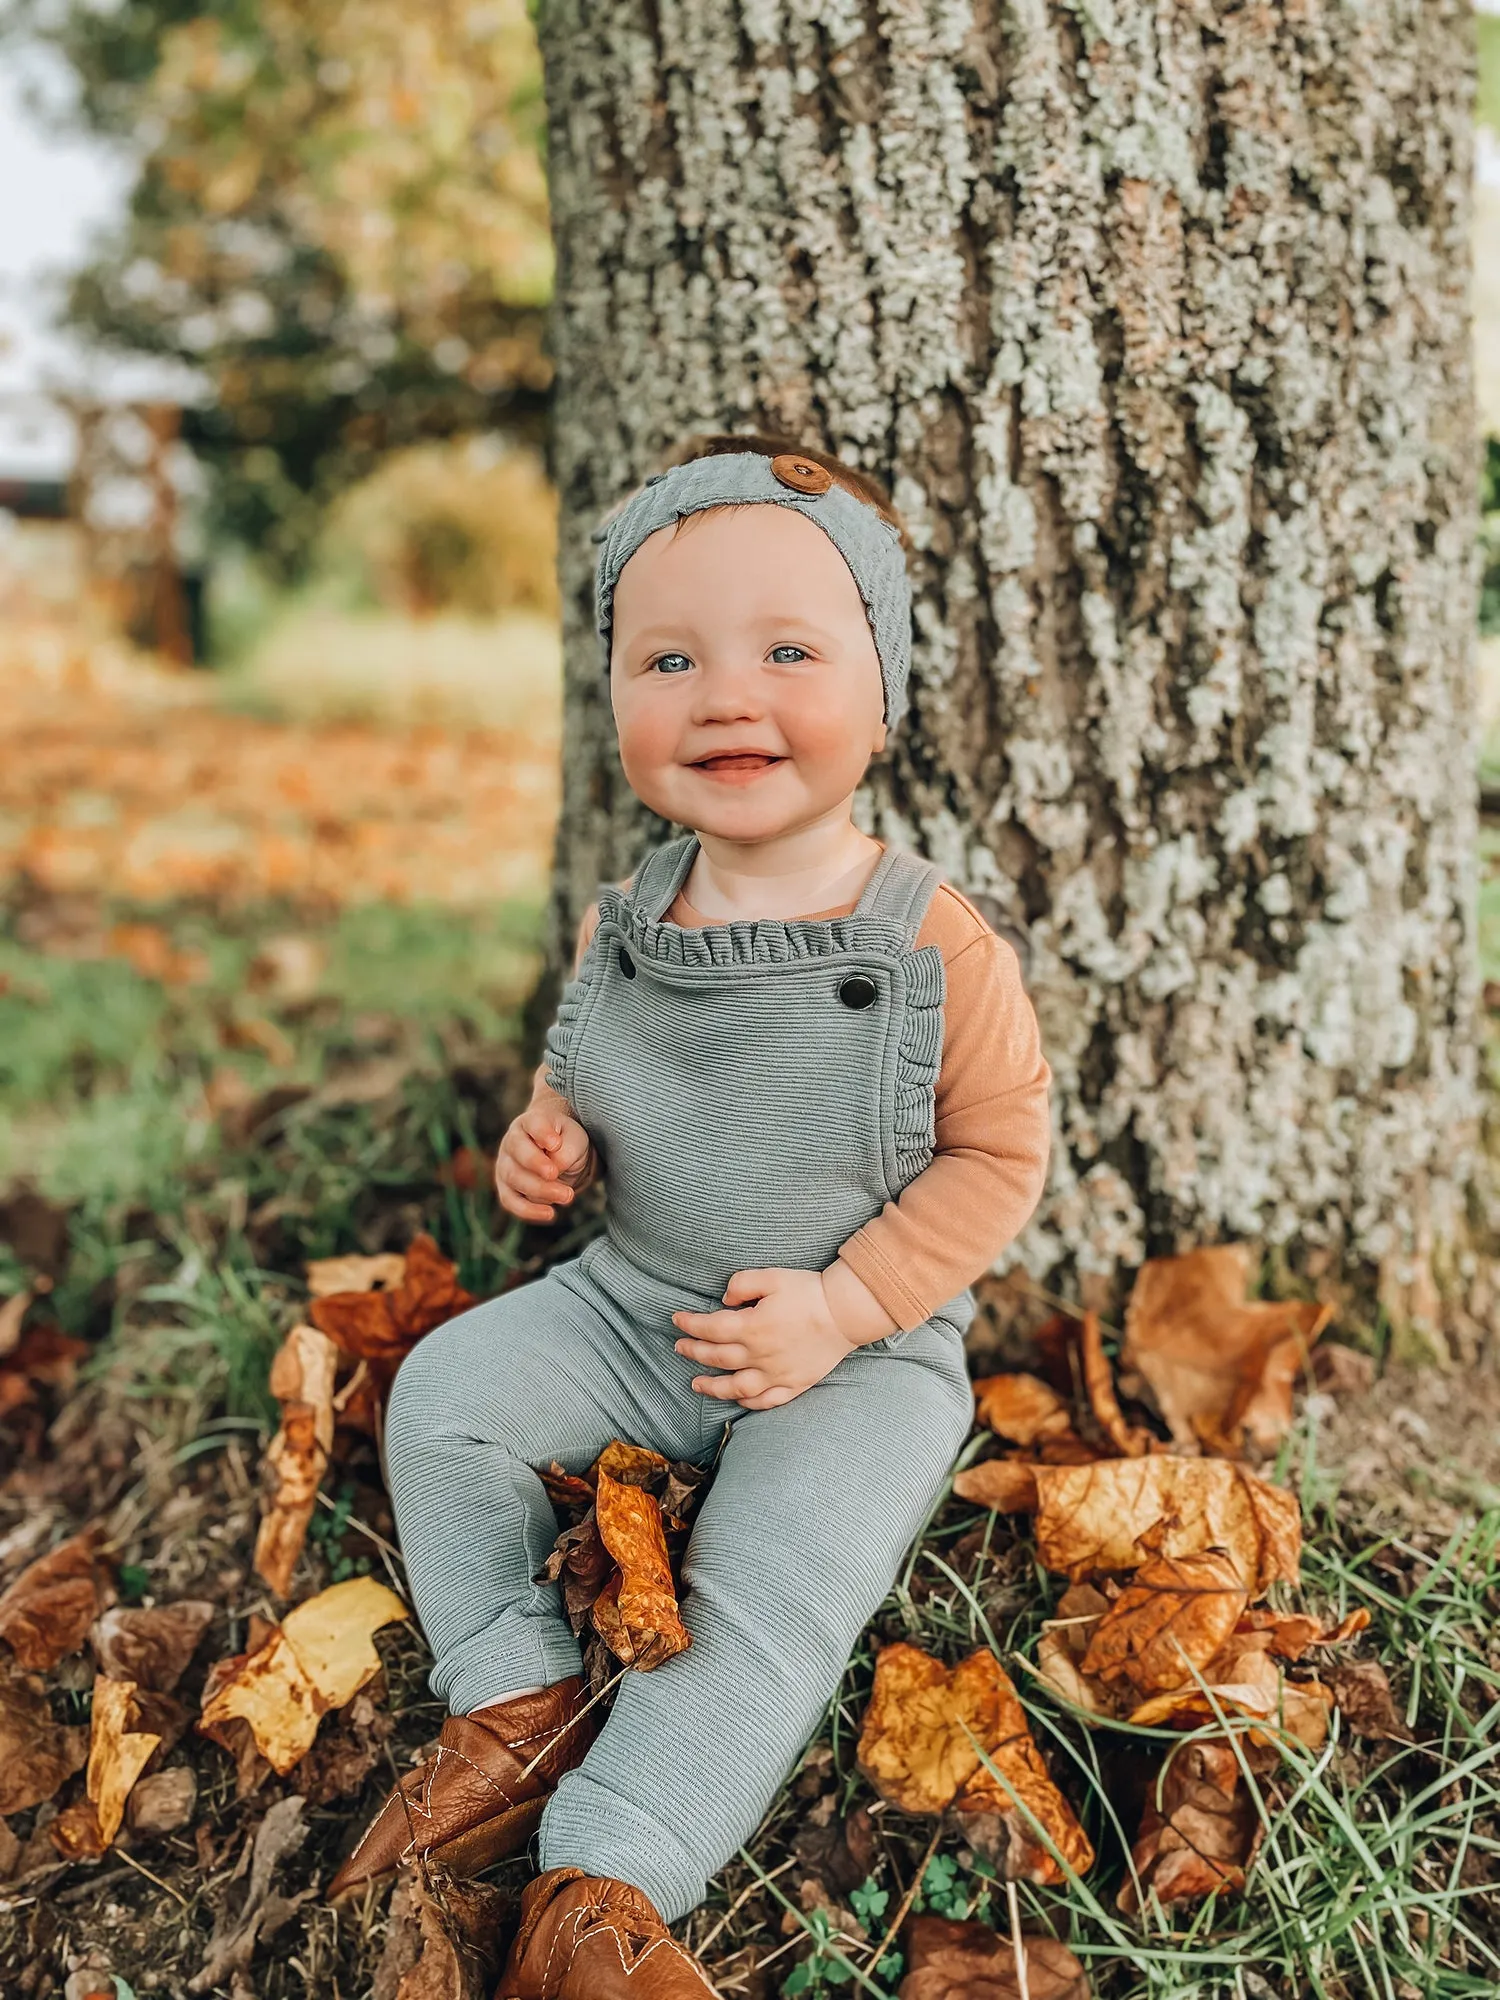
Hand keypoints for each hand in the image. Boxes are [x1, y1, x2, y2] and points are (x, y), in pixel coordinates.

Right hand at [494, 1086, 596, 1222]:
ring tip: (567, 1195)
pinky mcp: (506, 1187)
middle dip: (538, 1166)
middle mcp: (511, 1141)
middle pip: (518, 1153)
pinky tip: (550, 1213)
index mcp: (529, 1122)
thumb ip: (566, 1150)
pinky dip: (528, 1210)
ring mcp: (505, 1165)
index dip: (542, 1133)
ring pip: (514, 1178)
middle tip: (558, 1175)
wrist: (559, 1153)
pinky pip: (511, 1201)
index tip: (556, 1143)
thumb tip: (555, 1169)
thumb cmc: (566, 1141)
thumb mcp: (575, 1139)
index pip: (532, 1124)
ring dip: (540, 1190)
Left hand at [672, 1263, 896, 1410]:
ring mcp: (776, 1374)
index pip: (710, 1328)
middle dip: (694, 1352)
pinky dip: (748, 1402)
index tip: (677, 1320)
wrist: (845, 1312)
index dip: (690, 1325)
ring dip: (712, 1387)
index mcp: (752, 1327)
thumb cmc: (808, 1291)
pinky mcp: (794, 1384)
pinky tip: (738, 1398)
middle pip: (717, 1357)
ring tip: (696, 1384)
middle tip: (680, 1348)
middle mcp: (760, 1355)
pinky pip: (766, 1400)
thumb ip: (742, 1284)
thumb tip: (723, 1300)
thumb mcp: (772, 1276)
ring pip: (736, 1387)